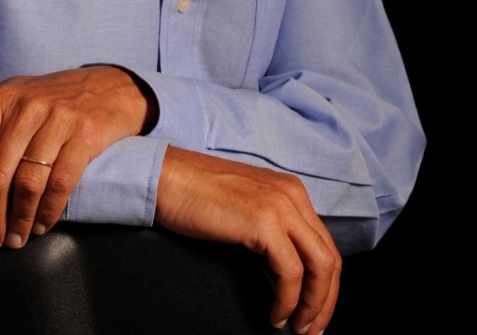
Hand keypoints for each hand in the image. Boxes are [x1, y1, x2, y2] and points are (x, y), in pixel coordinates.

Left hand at [0, 65, 155, 249]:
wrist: (107, 88)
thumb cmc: (50, 96)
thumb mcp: (9, 94)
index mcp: (2, 97)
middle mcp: (27, 107)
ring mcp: (58, 120)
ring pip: (28, 183)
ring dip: (19, 220)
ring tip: (16, 238)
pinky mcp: (84, 135)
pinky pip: (60, 184)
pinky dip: (48, 212)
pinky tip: (42, 225)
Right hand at [155, 146, 340, 333]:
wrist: (167, 177)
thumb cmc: (195, 193)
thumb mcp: (246, 205)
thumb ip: (271, 225)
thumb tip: (283, 266)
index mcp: (290, 190)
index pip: (323, 242)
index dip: (325, 283)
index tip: (316, 310)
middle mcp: (292, 195)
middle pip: (329, 256)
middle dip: (325, 300)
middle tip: (312, 328)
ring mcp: (280, 206)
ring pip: (320, 266)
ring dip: (314, 305)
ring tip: (299, 326)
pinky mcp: (263, 222)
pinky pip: (292, 273)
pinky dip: (288, 300)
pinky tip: (276, 314)